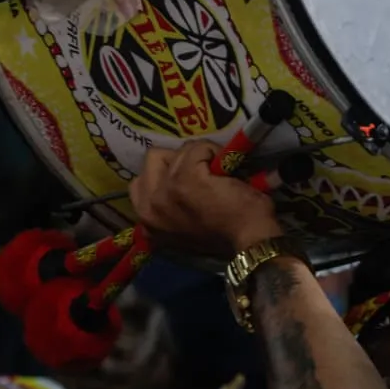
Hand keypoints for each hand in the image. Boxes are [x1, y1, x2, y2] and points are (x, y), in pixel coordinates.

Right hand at [129, 140, 282, 255]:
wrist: (249, 240)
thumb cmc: (225, 236)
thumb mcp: (184, 229)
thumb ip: (169, 209)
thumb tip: (172, 185)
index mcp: (147, 221)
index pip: (140, 182)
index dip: (166, 175)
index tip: (188, 182)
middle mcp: (149, 206)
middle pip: (153, 159)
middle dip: (177, 161)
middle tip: (200, 174)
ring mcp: (165, 191)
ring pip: (178, 151)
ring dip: (199, 157)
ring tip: (216, 174)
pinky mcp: (186, 178)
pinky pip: (197, 148)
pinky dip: (213, 152)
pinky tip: (226, 168)